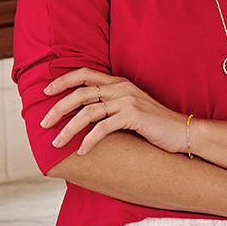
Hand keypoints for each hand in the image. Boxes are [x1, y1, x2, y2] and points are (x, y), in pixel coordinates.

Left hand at [40, 68, 186, 154]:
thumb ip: (110, 105)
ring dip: (68, 129)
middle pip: (80, 93)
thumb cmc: (155, 124)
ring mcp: (127, 101)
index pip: (84, 74)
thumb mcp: (130, 108)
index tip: (46, 92)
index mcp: (118, 82)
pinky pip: (103, 128)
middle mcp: (121, 88)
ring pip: (87, 112)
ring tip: (56, 143)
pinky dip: (89, 141)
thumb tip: (84, 115)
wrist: (183, 131)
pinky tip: (82, 152)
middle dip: (58, 108)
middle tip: (43, 123)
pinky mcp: (133, 116)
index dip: (63, 80)